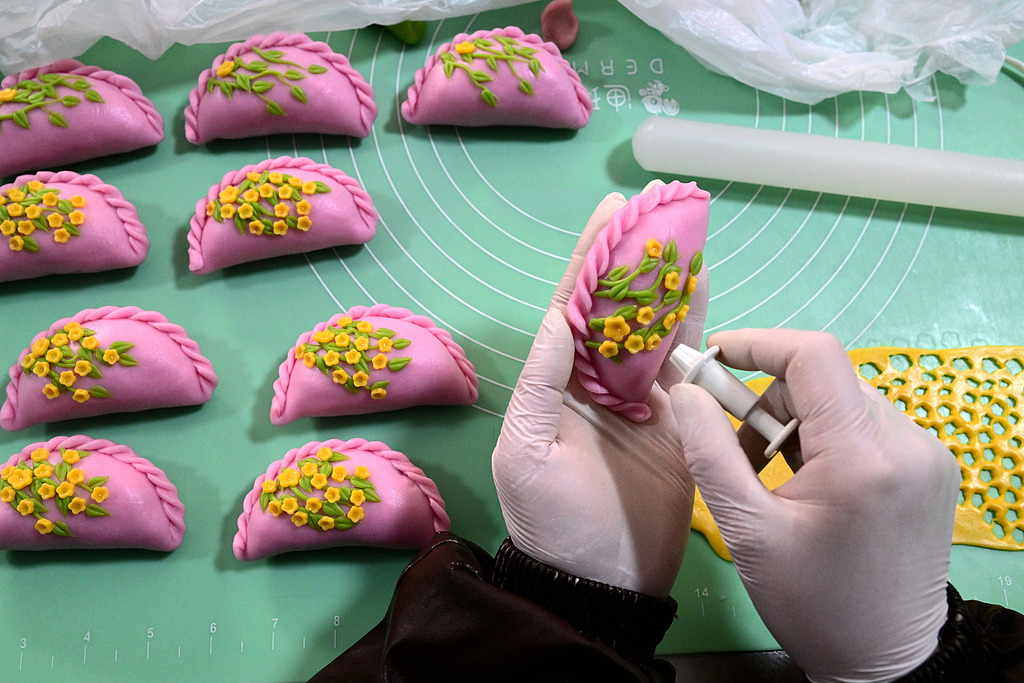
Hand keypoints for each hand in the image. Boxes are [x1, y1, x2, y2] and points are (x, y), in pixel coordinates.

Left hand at [491, 182, 707, 596]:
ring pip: (657, 329)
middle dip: (637, 260)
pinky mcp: (679, 422)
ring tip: (688, 236)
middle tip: (661, 211)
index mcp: (557, 382)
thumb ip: (540, 383)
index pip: (574, 306)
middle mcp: (598, 381)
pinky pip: (690, 368)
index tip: (612, 212)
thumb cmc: (551, 519)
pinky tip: (708, 293)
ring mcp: (642, 399)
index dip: (592, 259)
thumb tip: (560, 317)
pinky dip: (699, 330)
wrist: (600, 582)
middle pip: (620, 308)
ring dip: (671, 284)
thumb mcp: (525, 452)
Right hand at [671, 329, 958, 681]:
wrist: (885, 662)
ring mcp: (928, 454)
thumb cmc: (811, 603)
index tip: (712, 360)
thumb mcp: (747, 531)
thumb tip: (684, 390)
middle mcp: (909, 442)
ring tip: (769, 474)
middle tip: (733, 447)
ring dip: (795, 420)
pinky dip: (826, 437)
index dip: (757, 345)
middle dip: (767, 399)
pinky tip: (808, 481)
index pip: (813, 356)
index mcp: (864, 456)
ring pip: (843, 399)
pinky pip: (867, 424)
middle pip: (824, 379)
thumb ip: (709, 452)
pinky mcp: (932, 467)